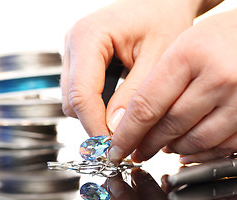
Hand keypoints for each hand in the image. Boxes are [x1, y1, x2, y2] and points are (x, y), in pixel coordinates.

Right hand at [61, 0, 220, 135]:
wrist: (163, 2)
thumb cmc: (164, 19)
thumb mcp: (157, 58)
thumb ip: (135, 95)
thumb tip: (115, 131)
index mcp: (88, 37)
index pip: (81, 95)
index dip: (95, 127)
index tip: (115, 148)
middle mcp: (74, 43)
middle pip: (72, 101)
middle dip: (96, 123)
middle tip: (125, 138)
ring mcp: (76, 52)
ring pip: (75, 100)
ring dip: (98, 115)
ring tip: (128, 122)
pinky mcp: (84, 61)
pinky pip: (84, 93)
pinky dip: (101, 105)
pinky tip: (123, 106)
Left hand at [109, 0, 236, 162]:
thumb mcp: (196, 41)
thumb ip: (167, 80)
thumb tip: (142, 120)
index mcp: (194, 53)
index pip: (148, 105)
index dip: (127, 133)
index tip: (116, 148)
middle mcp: (222, 79)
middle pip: (171, 127)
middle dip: (149, 144)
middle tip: (139, 150)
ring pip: (197, 144)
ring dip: (177, 150)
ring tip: (169, 147)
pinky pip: (226, 150)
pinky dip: (205, 154)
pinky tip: (196, 149)